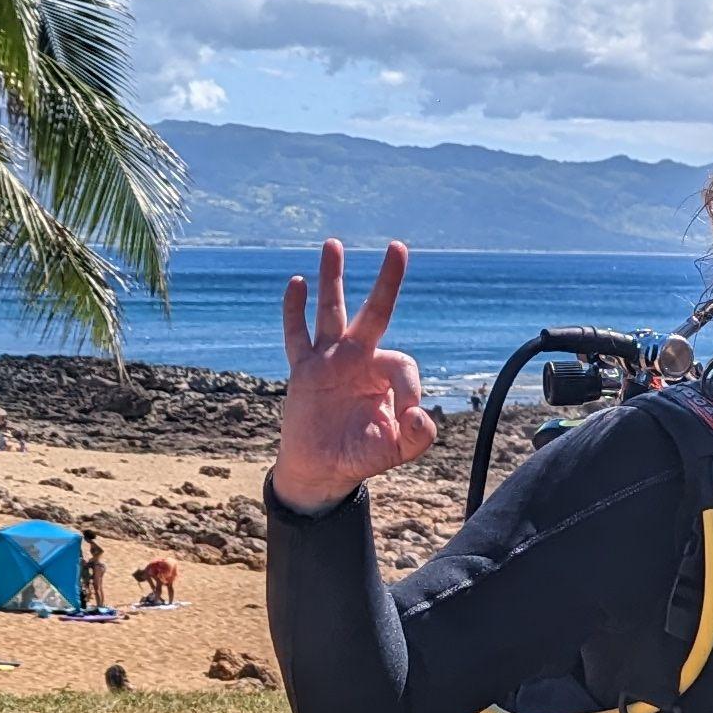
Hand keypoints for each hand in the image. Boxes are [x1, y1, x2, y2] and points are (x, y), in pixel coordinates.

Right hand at [274, 238, 436, 509]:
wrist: (323, 469)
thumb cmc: (362, 455)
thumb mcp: (395, 451)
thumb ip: (416, 436)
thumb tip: (418, 412)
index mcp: (386, 375)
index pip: (402, 364)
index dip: (409, 387)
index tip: (407, 415)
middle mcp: (360, 359)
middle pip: (376, 312)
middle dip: (388, 281)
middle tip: (398, 247)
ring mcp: (330, 360)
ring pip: (332, 312)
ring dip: (333, 278)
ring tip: (334, 244)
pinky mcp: (304, 370)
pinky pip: (297, 336)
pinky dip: (294, 311)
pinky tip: (297, 282)